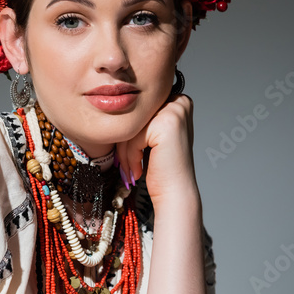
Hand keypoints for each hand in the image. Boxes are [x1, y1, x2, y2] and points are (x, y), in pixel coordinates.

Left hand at [115, 93, 198, 207]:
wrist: (175, 193)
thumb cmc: (161, 168)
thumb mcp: (152, 135)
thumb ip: (142, 118)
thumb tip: (114, 101)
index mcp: (177, 100)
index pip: (137, 110)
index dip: (129, 133)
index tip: (128, 154)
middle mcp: (179, 101)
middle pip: (133, 116)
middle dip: (125, 143)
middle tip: (127, 165)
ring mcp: (175, 110)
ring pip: (131, 126)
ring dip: (125, 151)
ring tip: (132, 168)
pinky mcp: (167, 123)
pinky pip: (133, 135)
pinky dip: (131, 155)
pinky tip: (138, 170)